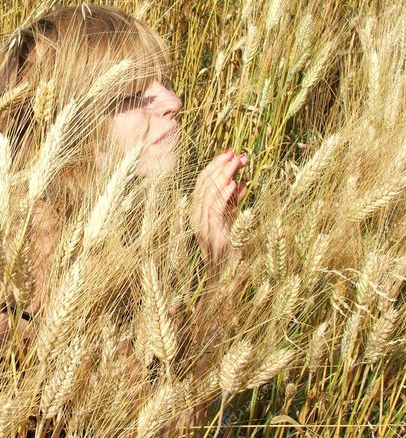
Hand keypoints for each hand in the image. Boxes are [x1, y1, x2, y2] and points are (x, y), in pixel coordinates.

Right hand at [189, 150, 248, 267]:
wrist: (227, 284)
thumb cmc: (232, 256)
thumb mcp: (234, 223)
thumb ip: (233, 204)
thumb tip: (242, 182)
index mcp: (200, 214)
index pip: (204, 184)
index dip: (215, 167)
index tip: (230, 153)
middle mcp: (197, 219)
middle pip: (204, 186)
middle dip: (219, 167)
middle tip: (235, 154)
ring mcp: (202, 228)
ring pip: (207, 195)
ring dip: (222, 177)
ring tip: (235, 163)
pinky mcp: (211, 238)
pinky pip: (213, 212)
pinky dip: (222, 197)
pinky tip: (232, 185)